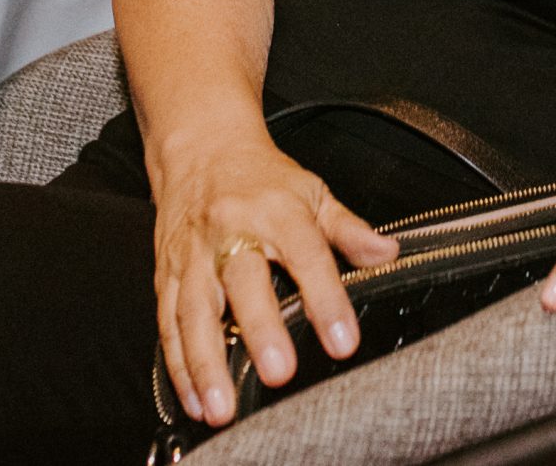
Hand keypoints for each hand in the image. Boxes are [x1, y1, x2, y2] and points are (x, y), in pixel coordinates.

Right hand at [150, 133, 399, 428]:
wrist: (201, 149)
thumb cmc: (259, 178)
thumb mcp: (313, 192)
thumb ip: (349, 230)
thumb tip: (388, 253)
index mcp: (275, 211)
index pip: (308, 255)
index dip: (326, 298)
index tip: (342, 340)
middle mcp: (231, 232)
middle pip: (243, 282)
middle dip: (259, 331)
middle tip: (277, 373)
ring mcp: (194, 256)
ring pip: (194, 311)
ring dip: (205, 364)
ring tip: (220, 405)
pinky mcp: (167, 275)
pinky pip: (168, 323)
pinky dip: (177, 365)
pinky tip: (193, 397)